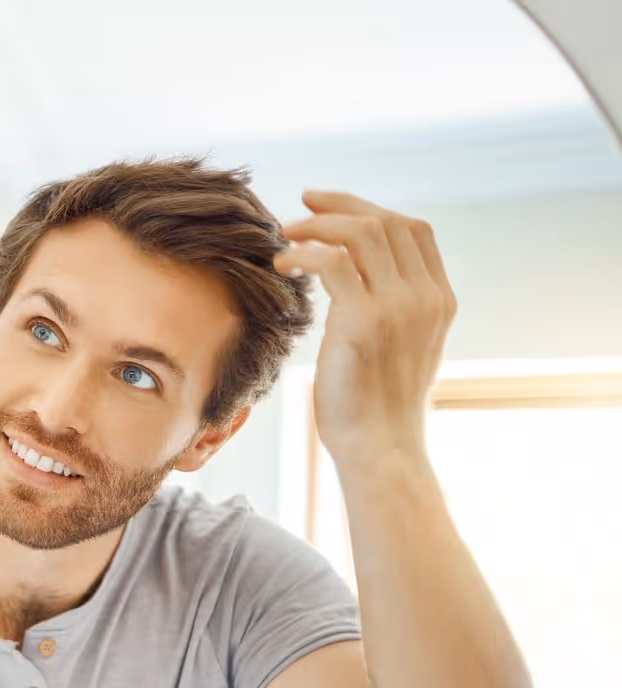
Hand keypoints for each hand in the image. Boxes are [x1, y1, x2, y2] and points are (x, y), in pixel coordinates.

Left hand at [275, 191, 456, 465]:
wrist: (381, 448)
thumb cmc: (377, 406)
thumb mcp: (399, 349)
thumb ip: (392, 310)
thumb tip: (358, 281)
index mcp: (439, 300)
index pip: (413, 229)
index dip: (370, 207)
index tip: (329, 206)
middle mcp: (426, 297)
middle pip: (387, 221)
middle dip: (340, 205)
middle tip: (300, 207)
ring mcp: (399, 307)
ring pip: (362, 232)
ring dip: (318, 226)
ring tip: (285, 237)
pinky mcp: (365, 322)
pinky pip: (334, 263)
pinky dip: (304, 254)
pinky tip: (283, 266)